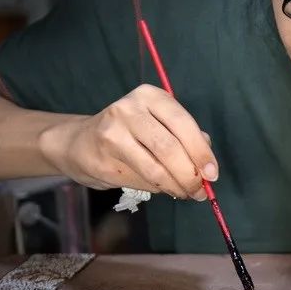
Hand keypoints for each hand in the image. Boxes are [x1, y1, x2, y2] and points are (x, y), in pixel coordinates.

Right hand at [38, 84, 215, 199]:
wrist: (78, 142)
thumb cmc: (129, 132)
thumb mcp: (158, 123)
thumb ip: (184, 137)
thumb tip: (207, 165)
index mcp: (149, 96)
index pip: (183, 123)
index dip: (201, 152)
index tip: (212, 174)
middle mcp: (129, 109)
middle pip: (169, 148)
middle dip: (190, 175)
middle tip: (200, 192)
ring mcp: (112, 134)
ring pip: (155, 169)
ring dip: (175, 187)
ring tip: (185, 193)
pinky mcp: (102, 160)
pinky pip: (140, 181)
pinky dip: (158, 189)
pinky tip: (162, 188)